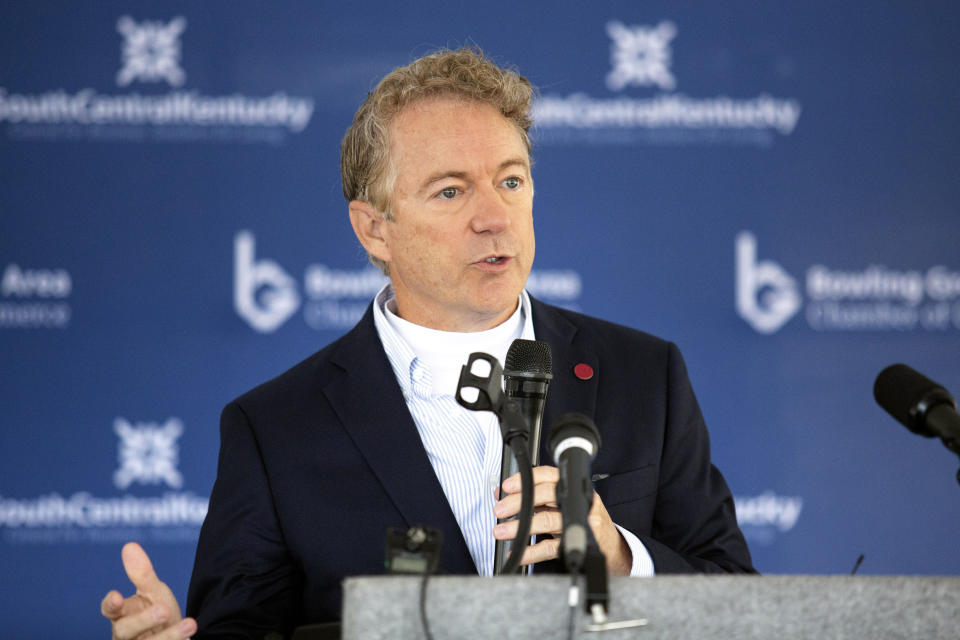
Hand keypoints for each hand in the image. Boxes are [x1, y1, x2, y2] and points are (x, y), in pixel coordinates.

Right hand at [100, 542, 196, 638]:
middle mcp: (125, 635)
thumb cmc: (157, 612)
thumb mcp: (153, 592)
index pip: (109, 610)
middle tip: (163, 610)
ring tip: (190, 623)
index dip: (111, 604)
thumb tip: (129, 545)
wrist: (175, 636)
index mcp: (122, 615)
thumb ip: (142, 574)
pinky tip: (191, 635)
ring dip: (170, 635)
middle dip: (143, 620)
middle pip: (125, 630)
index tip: (116, 597)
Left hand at [493, 465, 631, 574]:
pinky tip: (517, 553)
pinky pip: (550, 548)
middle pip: (546, 494)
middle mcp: (577, 501)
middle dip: (519, 501)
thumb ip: (535, 497)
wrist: (609, 544)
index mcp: (572, 486)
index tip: (507, 486)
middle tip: (500, 509)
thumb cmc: (581, 518)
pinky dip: (530, 552)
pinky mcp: (577, 544)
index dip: (527, 479)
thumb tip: (502, 493)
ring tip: (501, 531)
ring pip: (547, 520)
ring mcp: (579, 522)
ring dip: (520, 527)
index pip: (549, 475)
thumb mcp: (561, 502)